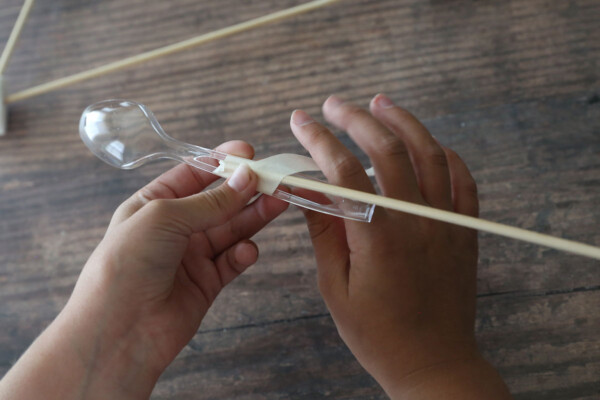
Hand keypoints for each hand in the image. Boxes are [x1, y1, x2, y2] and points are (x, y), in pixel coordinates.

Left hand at [0, 141, 287, 399]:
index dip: (222, 162)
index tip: (250, 152)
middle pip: (219, 202)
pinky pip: (232, 261)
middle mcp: (175, 228)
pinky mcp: (207, 283)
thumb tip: (247, 177)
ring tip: (279, 202)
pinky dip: (243, 253)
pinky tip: (247, 250)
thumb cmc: (127, 264)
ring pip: (232, 229)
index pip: (194, 175)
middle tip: (276, 179)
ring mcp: (192, 255)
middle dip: (247, 189)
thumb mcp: (165, 218)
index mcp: (155, 204)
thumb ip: (211, 201)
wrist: (118, 330)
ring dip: (255, 216)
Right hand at [290, 95, 511, 398]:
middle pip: (386, 149)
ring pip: (429, 153)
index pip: (343, 171)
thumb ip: (324, 233)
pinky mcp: (463, 231)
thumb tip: (305, 191)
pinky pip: (463, 179)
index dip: (318, 140)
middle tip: (333, 105)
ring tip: (380, 103)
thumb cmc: (378, 333)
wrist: (433, 363)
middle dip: (356, 118)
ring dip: (403, 122)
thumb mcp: (336, 287)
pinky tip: (428, 143)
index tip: (300, 122)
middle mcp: (415, 220)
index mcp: (377, 235)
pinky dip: (446, 154)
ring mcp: (445, 222)